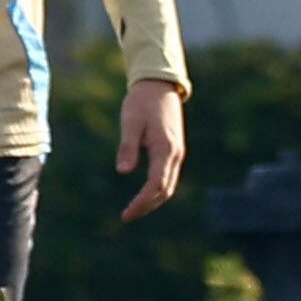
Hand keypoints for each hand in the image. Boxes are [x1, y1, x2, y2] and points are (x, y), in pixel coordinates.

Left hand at [116, 77, 186, 220]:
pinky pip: (168, 176)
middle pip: (165, 190)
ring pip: (168, 185)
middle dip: (147, 206)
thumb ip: (128, 147)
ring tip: (134, 209)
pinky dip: (157, 189)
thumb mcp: (130, 122)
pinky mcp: (174, 150)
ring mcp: (177, 152)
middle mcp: (175, 154)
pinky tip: (144, 193)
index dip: (142, 203)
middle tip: (127, 216)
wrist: (159, 85)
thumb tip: (123, 172)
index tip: (126, 214)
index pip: (155, 185)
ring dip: (153, 200)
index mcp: (165, 148)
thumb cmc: (141, 102)